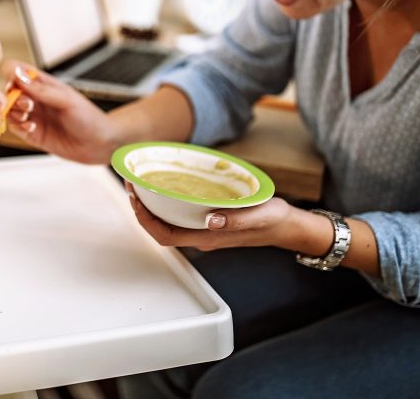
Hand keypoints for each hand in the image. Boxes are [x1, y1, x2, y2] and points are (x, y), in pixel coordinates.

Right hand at [1, 61, 118, 163]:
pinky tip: (31, 127)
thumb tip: (18, 75)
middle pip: (9, 91)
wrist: (100, 144)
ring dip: (13, 112)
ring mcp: (33, 116)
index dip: (11, 74)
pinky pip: (15, 128)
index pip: (18, 71)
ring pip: (9, 110)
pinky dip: (17, 126)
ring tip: (28, 117)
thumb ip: (41, 89)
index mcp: (44, 84)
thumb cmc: (89, 117)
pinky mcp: (32, 134)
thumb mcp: (67, 100)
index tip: (13, 82)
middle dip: (12, 97)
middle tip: (28, 105)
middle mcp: (36, 99)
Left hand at [125, 181, 296, 250]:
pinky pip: (181, 215)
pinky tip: (168, 185)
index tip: (135, 199)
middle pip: (161, 228)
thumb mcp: (258, 216)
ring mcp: (205, 230)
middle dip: (142, 209)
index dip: (145, 220)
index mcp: (208, 237)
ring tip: (143, 183)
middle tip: (132, 185)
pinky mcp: (211, 221)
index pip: (165, 235)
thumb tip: (211, 218)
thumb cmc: (273, 222)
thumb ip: (236, 219)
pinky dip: (168, 201)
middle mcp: (201, 236)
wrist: (288, 227)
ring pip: (170, 221)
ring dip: (153, 205)